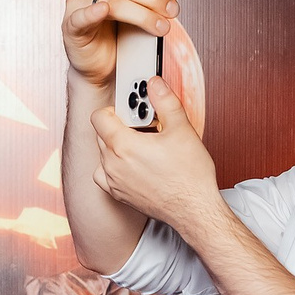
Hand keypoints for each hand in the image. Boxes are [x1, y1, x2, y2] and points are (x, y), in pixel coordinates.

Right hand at [63, 0, 184, 88]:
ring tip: (162, 27)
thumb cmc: (119, 25)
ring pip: (112, 2)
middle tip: (173, 10)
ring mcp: (76, 1)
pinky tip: (104, 10)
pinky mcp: (71, 25)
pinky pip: (82, 16)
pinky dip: (93, 12)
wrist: (103, 61)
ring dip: (142, 15)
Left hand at [90, 75, 219, 232]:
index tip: (133, 110)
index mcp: (122, 145)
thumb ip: (165, 101)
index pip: (99, 116)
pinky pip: (105, 175)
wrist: (195, 210)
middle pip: (101, 133)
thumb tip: (156, 84)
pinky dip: (113, 167)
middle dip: (120, 125)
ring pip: (104, 153)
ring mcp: (113, 182)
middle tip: (145, 126)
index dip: (116, 108)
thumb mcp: (181, 129)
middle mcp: (112, 164)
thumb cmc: (190, 177)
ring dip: (117, 146)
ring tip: (143, 146)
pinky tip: (132, 165)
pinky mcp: (118, 195)